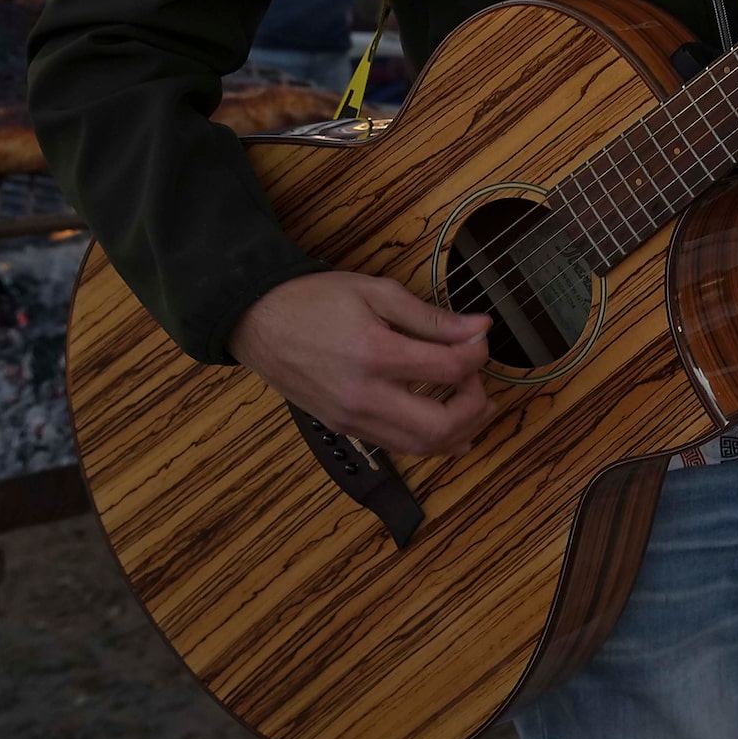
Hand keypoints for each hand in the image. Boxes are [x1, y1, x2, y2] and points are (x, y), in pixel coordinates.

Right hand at [226, 271, 492, 456]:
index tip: (480, 338)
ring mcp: (350, 418)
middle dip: (474, 407)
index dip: (477, 355)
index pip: (448, 368)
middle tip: (481, 382)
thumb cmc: (313, 299)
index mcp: (374, 354)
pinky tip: (450, 431)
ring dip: (458, 432)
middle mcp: (363, 396)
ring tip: (478, 408)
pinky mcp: (342, 427)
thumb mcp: (376, 292)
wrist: (256, 320)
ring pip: (419, 446)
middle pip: (439, 425)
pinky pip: (396, 445)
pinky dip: (429, 442)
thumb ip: (431, 316)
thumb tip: (479, 327)